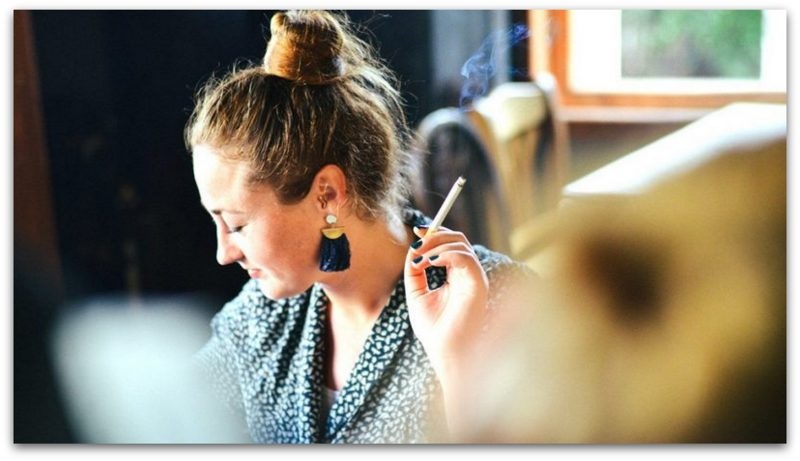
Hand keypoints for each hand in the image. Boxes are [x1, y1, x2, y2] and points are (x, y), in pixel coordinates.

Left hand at [404, 226, 488, 383]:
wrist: (445, 352)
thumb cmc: (434, 329)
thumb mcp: (417, 294)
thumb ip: (415, 271)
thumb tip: (414, 248)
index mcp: (458, 276)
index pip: (453, 244)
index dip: (436, 233)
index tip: (417, 231)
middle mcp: (470, 275)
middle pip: (458, 239)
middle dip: (435, 236)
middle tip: (417, 244)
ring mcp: (476, 278)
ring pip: (461, 244)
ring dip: (435, 246)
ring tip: (419, 262)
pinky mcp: (478, 284)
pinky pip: (464, 257)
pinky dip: (444, 255)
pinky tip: (429, 264)